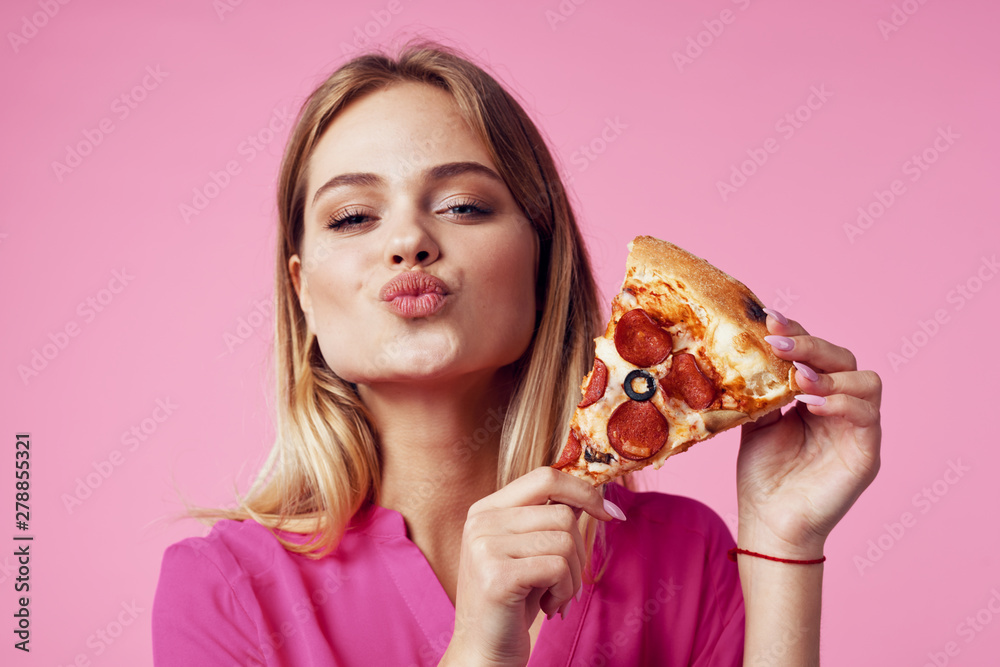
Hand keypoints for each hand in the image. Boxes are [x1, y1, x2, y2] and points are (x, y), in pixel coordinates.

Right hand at [438, 467, 621, 666]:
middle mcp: (481, 521)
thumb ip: (549, 520)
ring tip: (553, 596)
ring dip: (572, 576)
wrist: (484, 652)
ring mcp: (484, 546)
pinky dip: (565, 590)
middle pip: (562, 512)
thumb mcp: (529, 552)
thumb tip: (592, 496)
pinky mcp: (496, 575)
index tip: (611, 514)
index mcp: (487, 509)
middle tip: (566, 581)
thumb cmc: (514, 603)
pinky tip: (549, 607)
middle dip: (579, 551)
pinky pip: (558, 567)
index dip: (584, 491)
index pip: (545, 477)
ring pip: (564, 540)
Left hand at [735, 311, 881, 558]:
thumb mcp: (756, 420)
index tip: (769, 320)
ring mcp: (858, 429)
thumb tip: (748, 349)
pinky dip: (841, 403)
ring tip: (797, 378)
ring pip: (866, 381)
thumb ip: (761, 388)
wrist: (768, 521)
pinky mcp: (867, 453)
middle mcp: (842, 407)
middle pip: (843, 359)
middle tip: (779, 343)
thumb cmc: (763, 474)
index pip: (816, 353)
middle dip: (811, 345)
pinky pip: (867, 416)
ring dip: (830, 373)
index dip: (797, 333)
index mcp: (817, 396)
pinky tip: (811, 403)